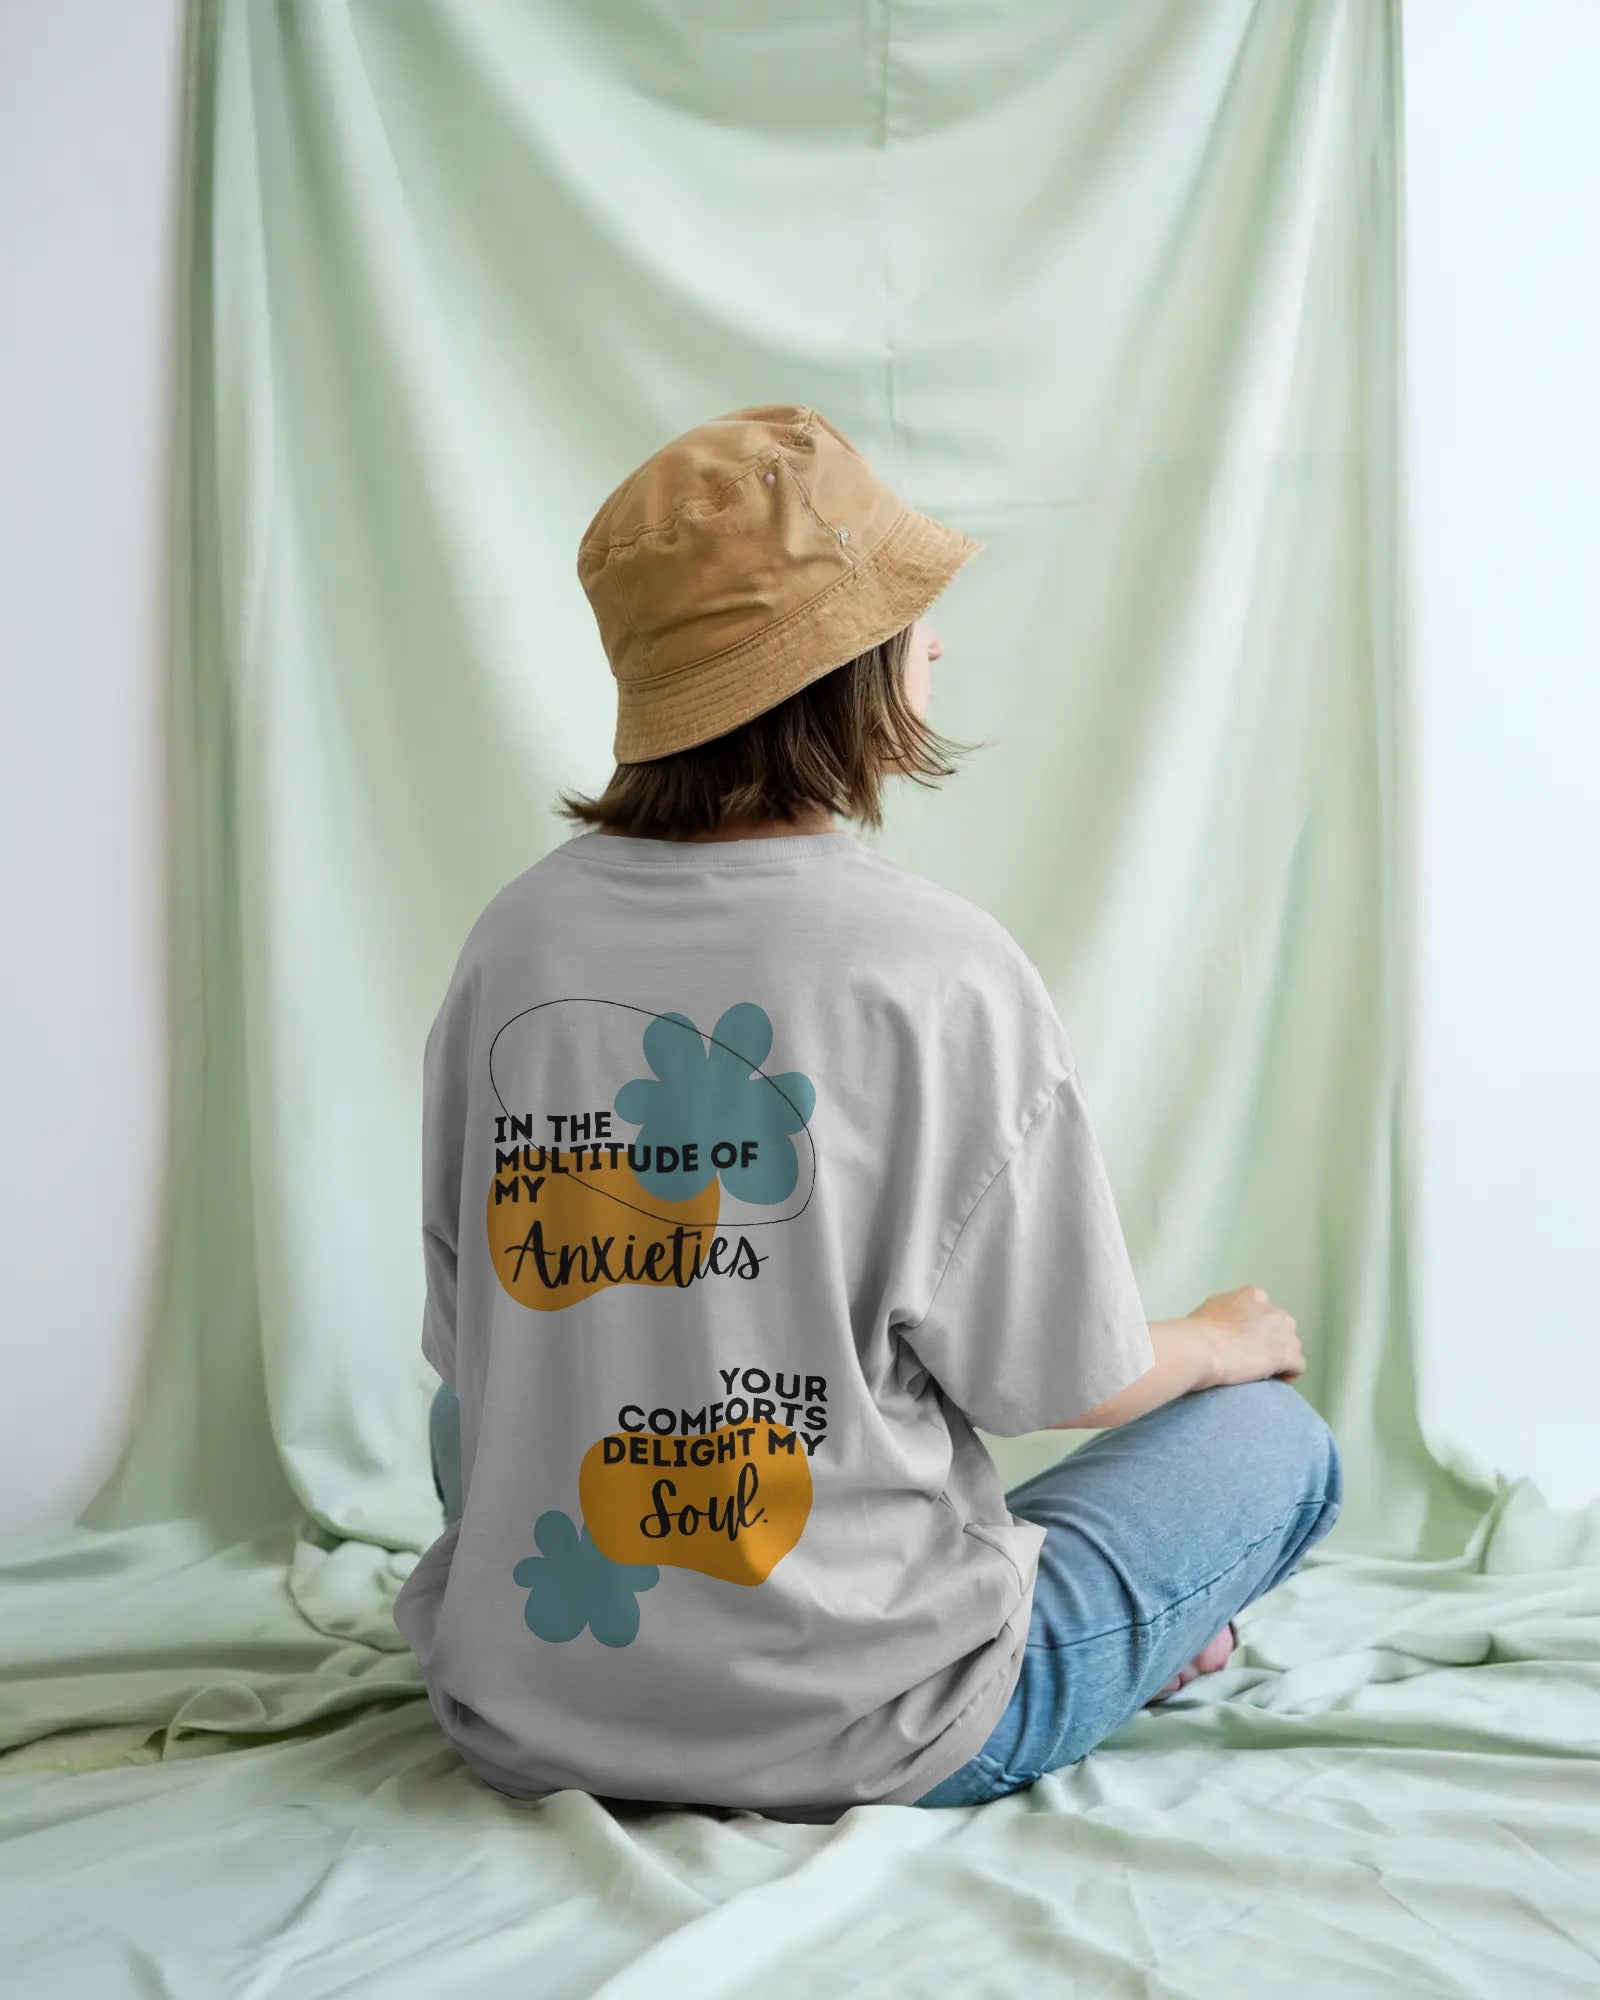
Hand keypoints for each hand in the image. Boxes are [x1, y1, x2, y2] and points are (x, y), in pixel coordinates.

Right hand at [1189, 1285, 1304, 1388]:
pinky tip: (1272, 1381)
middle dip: (1271, 1342)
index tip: (1245, 1343)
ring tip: (1260, 1373)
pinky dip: (1287, 1374)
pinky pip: (1297, 1366)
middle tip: (1252, 1358)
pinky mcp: (1288, 1354)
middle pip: (1282, 1328)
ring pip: (1292, 1347)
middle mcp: (1272, 1310)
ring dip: (1279, 1359)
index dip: (1257, 1330)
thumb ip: (1227, 1313)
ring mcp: (1283, 1332)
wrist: (1203, 1347)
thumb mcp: (1210, 1310)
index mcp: (1253, 1296)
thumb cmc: (1197, 1331)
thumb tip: (1225, 1325)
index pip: (1265, 1313)